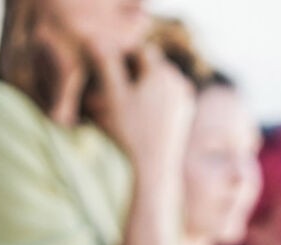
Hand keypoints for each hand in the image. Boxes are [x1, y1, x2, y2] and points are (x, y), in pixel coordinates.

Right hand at [88, 44, 194, 174]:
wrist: (153, 168)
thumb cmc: (129, 132)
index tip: (106, 68)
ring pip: (161, 81)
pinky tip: (138, 112)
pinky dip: (154, 98)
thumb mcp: (112, 97)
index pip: (139, 51)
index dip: (122, 56)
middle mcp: (178, 81)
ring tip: (124, 97)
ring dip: (144, 83)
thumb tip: (94, 40)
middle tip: (113, 81)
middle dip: (134, 69)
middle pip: (152, 65)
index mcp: (161, 72)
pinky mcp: (186, 113)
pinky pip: (168, 97)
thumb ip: (105, 65)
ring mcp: (185, 98)